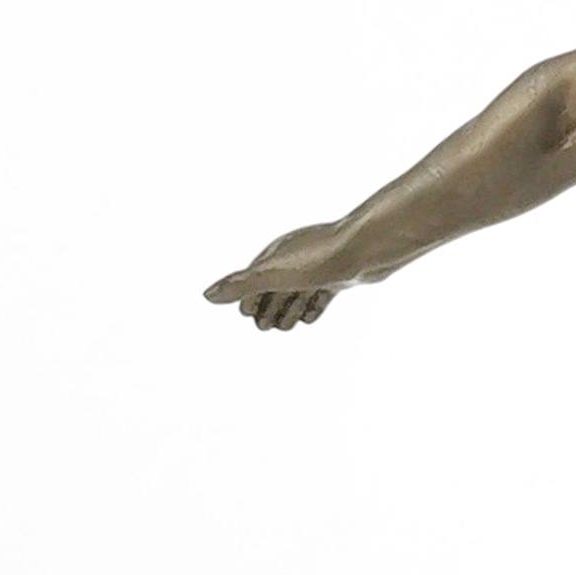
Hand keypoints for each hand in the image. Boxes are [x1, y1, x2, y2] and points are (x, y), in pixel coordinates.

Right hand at [204, 224, 353, 330]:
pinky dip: (313, 304)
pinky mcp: (341, 273)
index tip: (246, 315)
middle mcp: (296, 256)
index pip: (255, 278)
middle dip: (268, 306)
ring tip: (284, 327)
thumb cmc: (321, 259)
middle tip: (263, 327)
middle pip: (276, 285)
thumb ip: (242, 285)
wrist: (368, 247)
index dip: (249, 297)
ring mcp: (320, 264)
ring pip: (299, 290)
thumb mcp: (275, 275)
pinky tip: (311, 317)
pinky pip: (323, 290)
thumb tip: (206, 296)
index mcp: (276, 254)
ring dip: (289, 308)